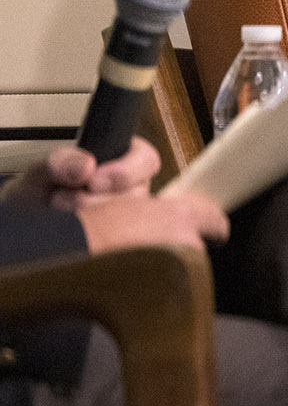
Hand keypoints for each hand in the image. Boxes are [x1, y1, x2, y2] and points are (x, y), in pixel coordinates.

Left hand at [6, 139, 227, 251]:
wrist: (22, 228)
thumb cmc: (35, 197)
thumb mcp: (41, 173)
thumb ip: (61, 162)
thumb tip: (86, 165)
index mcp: (121, 161)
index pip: (146, 160)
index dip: (125, 171)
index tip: (94, 181)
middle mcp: (132, 190)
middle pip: (138, 193)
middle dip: (97, 199)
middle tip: (66, 198)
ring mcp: (130, 219)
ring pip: (129, 220)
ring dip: (91, 219)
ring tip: (64, 215)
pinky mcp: (121, 245)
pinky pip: (120, 244)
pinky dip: (94, 239)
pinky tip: (75, 232)